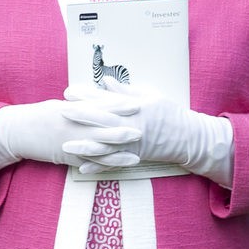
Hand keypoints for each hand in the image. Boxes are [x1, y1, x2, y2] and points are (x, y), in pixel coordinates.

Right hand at [0, 96, 138, 167]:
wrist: (17, 132)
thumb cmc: (39, 115)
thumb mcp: (60, 105)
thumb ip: (81, 104)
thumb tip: (100, 98)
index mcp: (73, 109)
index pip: (101, 106)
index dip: (120, 105)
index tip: (138, 103)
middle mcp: (73, 126)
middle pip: (103, 129)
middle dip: (124, 130)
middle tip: (144, 130)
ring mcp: (71, 143)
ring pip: (98, 151)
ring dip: (118, 154)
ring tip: (136, 157)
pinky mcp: (66, 158)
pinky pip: (88, 164)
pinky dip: (102, 168)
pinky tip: (114, 171)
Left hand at [66, 81, 232, 179]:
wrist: (188, 138)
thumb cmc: (170, 114)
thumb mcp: (151, 96)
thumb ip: (126, 91)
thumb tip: (105, 80)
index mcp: (134, 107)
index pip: (106, 99)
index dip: (87, 96)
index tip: (70, 92)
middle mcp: (131, 125)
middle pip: (102, 120)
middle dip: (80, 116)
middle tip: (60, 112)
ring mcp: (131, 142)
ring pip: (105, 144)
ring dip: (84, 145)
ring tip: (65, 145)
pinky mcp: (133, 155)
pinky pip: (113, 162)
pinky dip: (98, 165)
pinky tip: (82, 167)